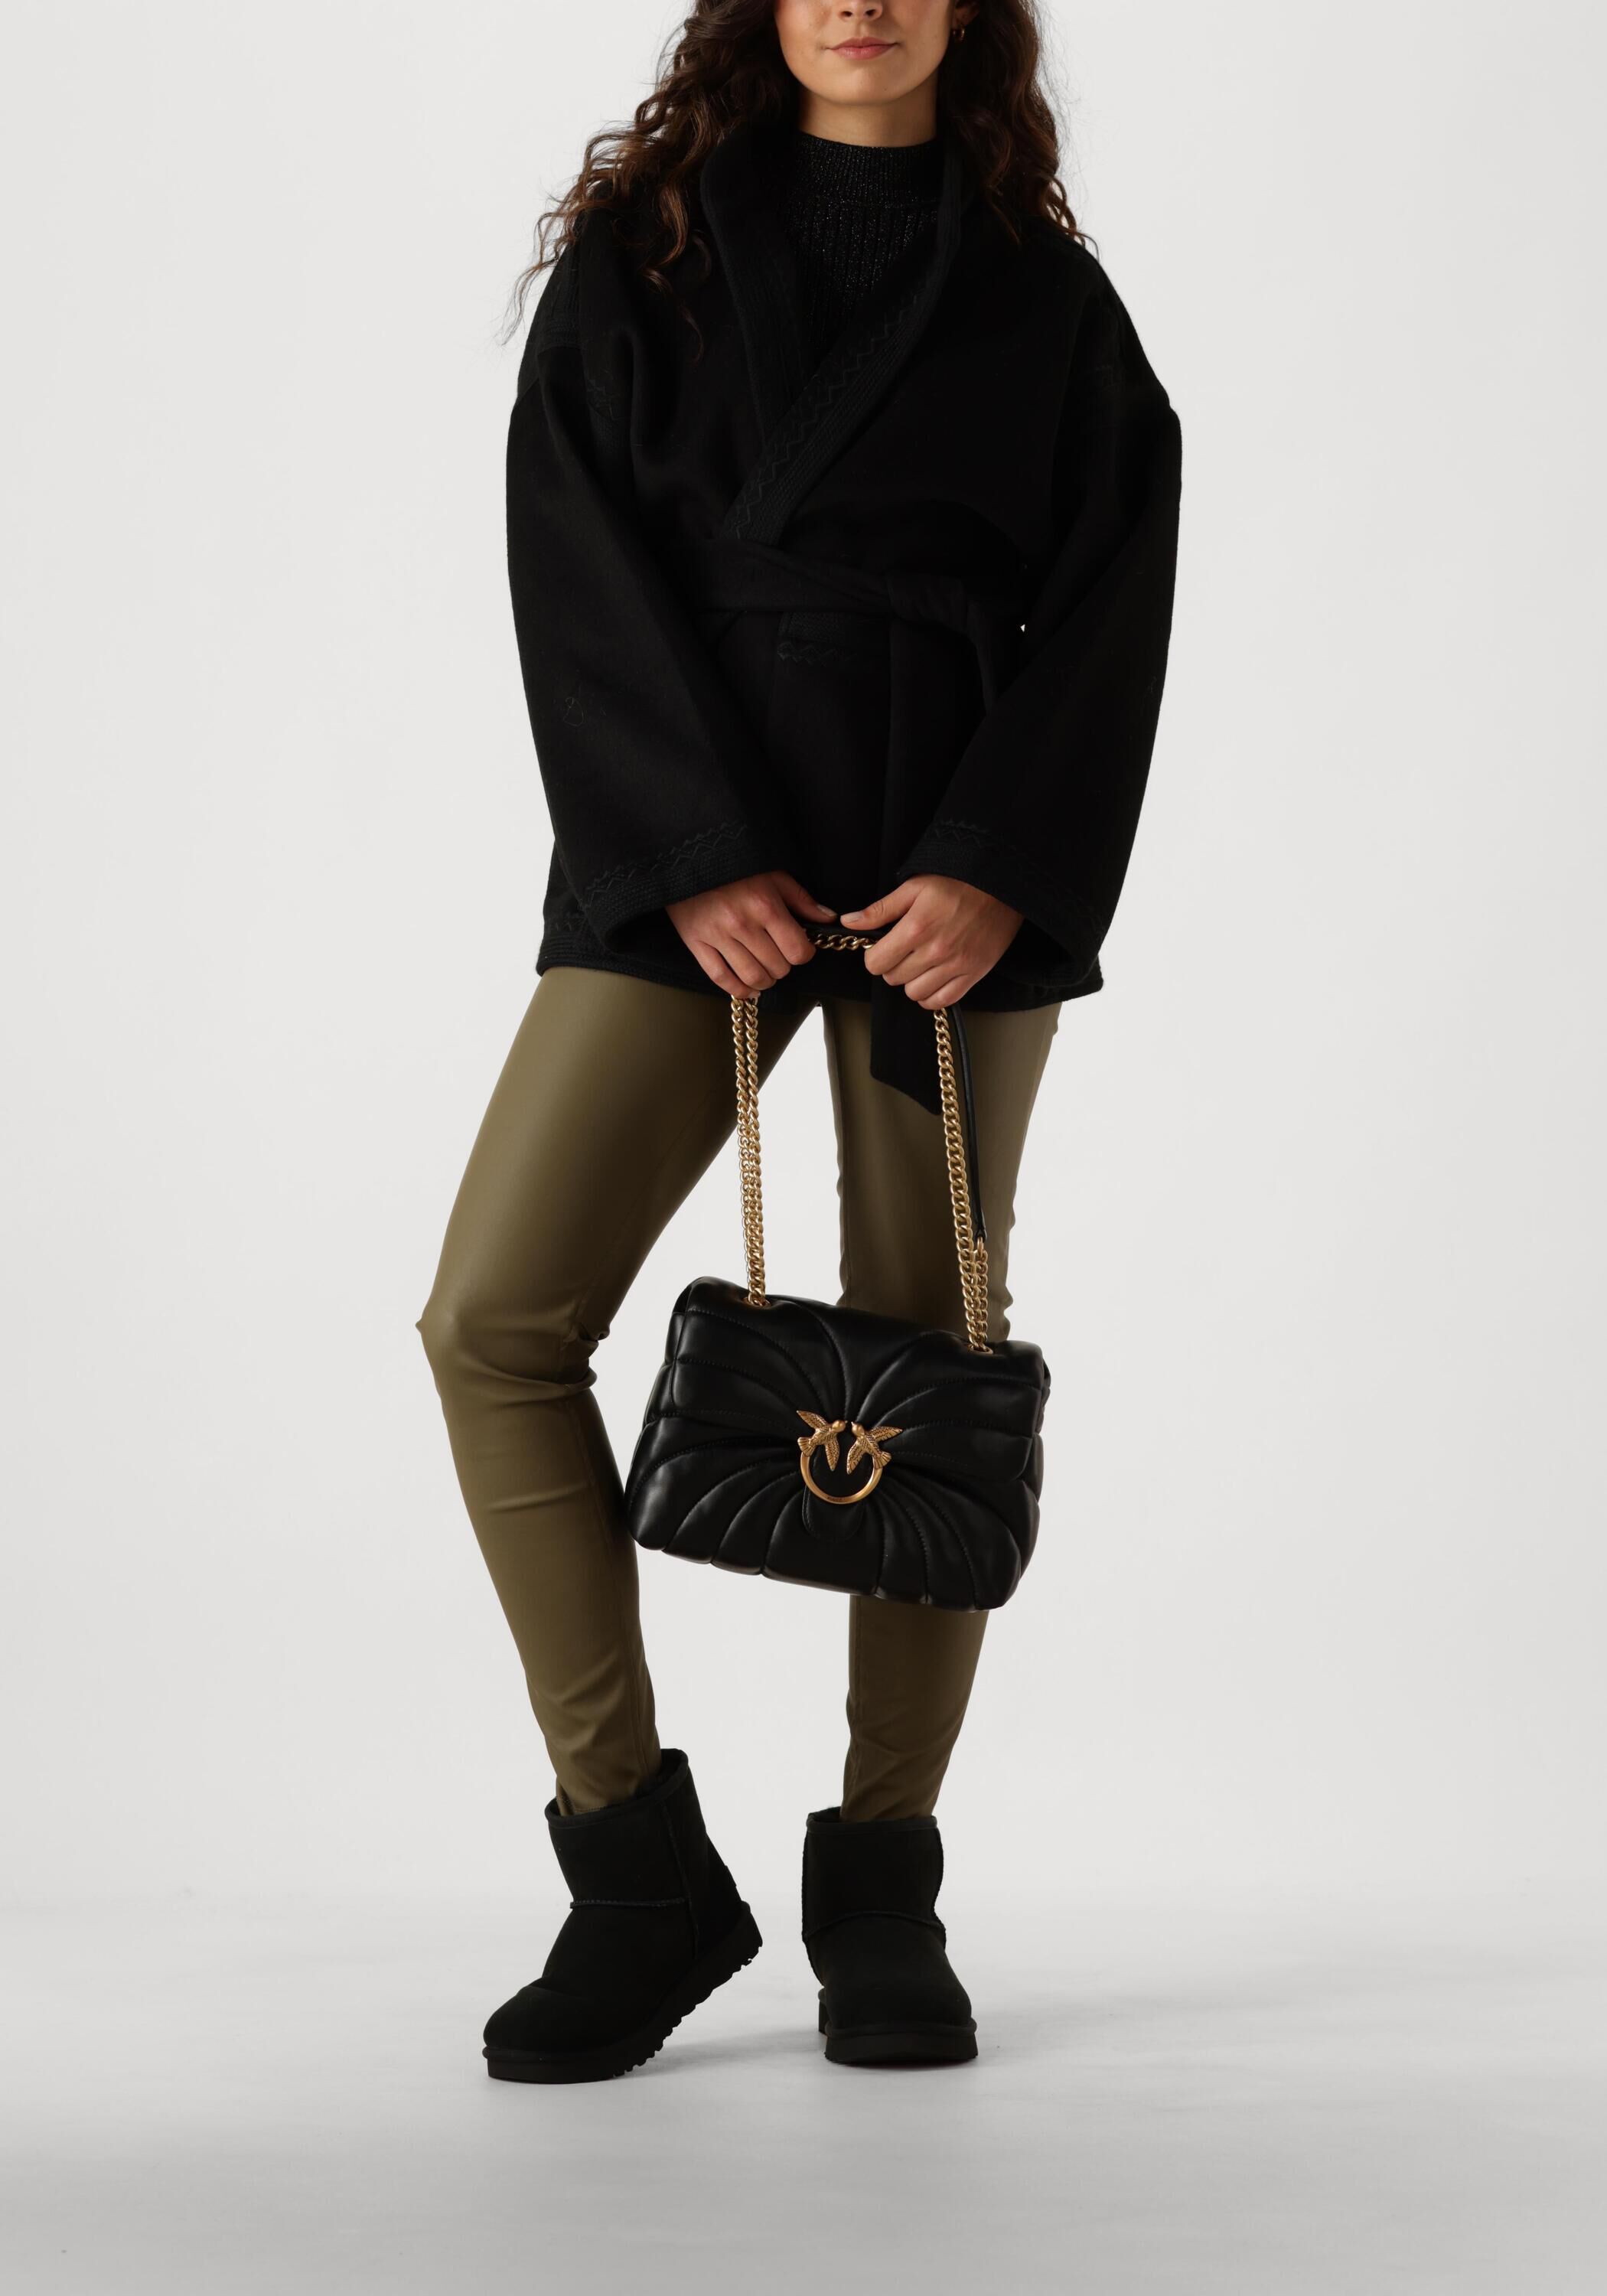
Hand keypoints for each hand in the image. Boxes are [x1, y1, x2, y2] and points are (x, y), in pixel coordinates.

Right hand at [667, 870, 836, 995]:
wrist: (689, 859)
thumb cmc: (736, 867)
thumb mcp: (773, 875)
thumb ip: (801, 899)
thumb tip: (827, 919)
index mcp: (765, 905)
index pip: (797, 951)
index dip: (803, 953)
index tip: (799, 947)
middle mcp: (742, 924)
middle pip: (778, 967)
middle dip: (784, 965)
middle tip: (779, 955)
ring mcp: (717, 936)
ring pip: (752, 977)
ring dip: (765, 981)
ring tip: (766, 972)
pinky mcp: (696, 943)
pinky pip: (721, 978)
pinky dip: (738, 989)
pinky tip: (748, 988)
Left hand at [839, 875, 1022, 1007]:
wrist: (1001, 884)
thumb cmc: (957, 881)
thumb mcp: (914, 887)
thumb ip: (880, 909)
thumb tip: (849, 922)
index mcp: (916, 928)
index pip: (876, 963)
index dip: (874, 956)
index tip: (882, 948)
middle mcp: (934, 951)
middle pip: (893, 979)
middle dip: (892, 966)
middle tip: (903, 951)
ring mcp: (956, 965)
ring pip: (914, 993)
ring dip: (911, 981)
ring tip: (919, 964)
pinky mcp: (973, 974)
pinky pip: (942, 1001)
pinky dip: (931, 995)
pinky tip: (932, 979)